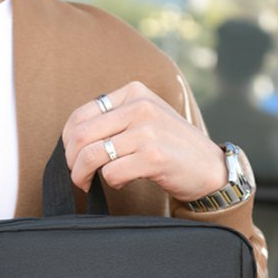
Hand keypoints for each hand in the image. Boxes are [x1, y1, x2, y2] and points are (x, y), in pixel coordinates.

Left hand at [62, 80, 227, 202]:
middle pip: (81, 136)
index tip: (72, 158)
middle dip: (71, 161)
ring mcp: (147, 131)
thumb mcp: (145, 119)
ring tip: (88, 184)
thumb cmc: (171, 147)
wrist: (209, 167)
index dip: (68, 142)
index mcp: (134, 93)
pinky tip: (122, 182)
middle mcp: (140, 107)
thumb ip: (115, 120)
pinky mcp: (153, 157)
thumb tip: (73, 139)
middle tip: (77, 176)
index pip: (80, 115)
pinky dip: (111, 182)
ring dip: (83, 176)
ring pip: (92, 156)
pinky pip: (112, 173)